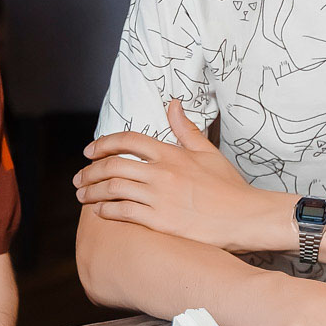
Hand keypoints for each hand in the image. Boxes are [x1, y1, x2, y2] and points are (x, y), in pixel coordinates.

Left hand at [75, 100, 293, 252]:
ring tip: (83, 196)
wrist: (246, 216)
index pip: (128, 140)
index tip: (89, 152)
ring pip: (113, 189)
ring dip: (91, 192)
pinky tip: (100, 212)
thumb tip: (172, 103)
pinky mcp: (160, 221)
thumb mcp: (207, 151)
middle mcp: (162, 173)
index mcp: (172, 154)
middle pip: (113, 166)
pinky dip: (106, 210)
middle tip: (79, 178)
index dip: (103, 144)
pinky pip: (123, 212)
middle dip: (90, 171)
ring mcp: (160, 198)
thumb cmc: (229, 186)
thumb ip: (185, 128)